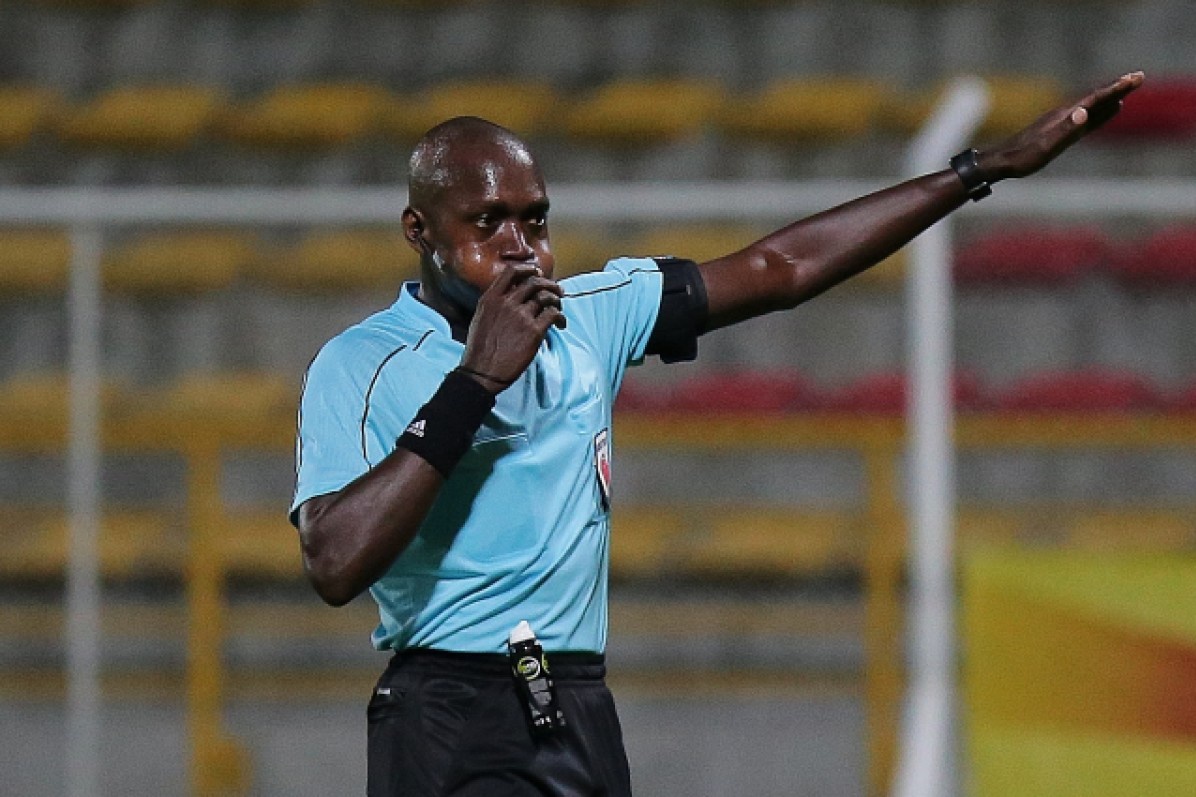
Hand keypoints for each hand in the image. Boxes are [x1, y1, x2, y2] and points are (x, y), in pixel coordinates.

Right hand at [459, 264, 565, 392]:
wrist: (482, 372)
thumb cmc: (480, 349)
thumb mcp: (481, 318)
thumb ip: (495, 304)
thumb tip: (512, 297)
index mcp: (491, 298)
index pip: (511, 272)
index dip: (528, 269)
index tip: (537, 272)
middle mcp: (506, 303)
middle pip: (534, 282)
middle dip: (550, 284)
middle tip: (558, 290)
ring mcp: (521, 316)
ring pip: (546, 297)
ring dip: (557, 300)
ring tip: (560, 308)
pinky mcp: (534, 331)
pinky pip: (553, 314)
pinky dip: (561, 317)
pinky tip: (561, 324)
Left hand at [978, 71, 1144, 180]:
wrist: (1001, 162)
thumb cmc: (1023, 157)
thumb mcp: (1046, 146)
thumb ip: (1066, 130)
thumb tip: (1084, 112)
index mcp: (1064, 116)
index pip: (1095, 98)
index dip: (1115, 89)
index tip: (1134, 79)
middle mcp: (1064, 115)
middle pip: (1095, 98)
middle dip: (1117, 89)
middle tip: (1138, 78)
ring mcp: (1061, 122)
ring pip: (1091, 107)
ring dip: (1109, 99)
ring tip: (1126, 92)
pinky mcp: (1058, 131)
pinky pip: (1084, 119)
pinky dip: (1098, 114)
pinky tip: (1104, 113)